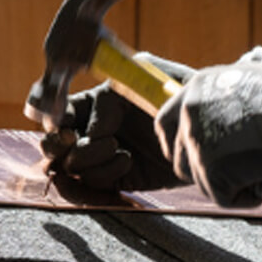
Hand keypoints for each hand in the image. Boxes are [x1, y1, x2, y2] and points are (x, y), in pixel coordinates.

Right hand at [40, 54, 195, 191]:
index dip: (53, 119)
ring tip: (118, 149)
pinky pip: (94, 184)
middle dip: (58, 144)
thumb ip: (121, 86)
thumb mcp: (154, 77)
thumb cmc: (182, 97)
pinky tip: (126, 162)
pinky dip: (103, 175)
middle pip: (52, 143)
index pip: (57, 111)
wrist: (209, 133)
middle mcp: (94, 130)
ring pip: (69, 166)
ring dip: (86, 159)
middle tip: (76, 140)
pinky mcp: (120, 179)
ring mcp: (105, 158)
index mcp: (95, 103)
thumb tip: (95, 121)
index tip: (66, 124)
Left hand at [155, 62, 261, 207]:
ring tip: (259, 176)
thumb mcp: (248, 80)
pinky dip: (245, 198)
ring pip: (203, 182)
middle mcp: (189, 118)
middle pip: (180, 158)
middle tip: (233, 173)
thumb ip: (230, 97)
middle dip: (202, 170)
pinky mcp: (213, 173)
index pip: (166, 124)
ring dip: (229, 184)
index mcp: (194, 91)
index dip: (178, 143)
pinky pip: (224, 198)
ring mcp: (198, 147)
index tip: (194, 153)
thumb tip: (239, 116)